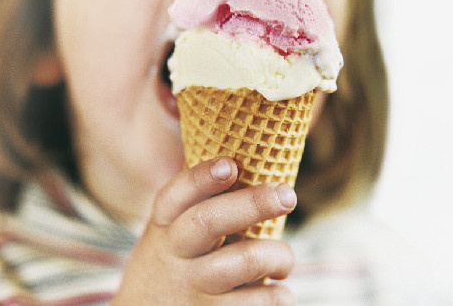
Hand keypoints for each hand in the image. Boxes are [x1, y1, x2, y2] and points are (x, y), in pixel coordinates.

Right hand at [112, 157, 295, 304]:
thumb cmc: (170, 267)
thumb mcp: (167, 237)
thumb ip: (195, 206)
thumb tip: (242, 161)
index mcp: (164, 227)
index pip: (176, 194)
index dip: (203, 178)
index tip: (230, 165)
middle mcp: (174, 256)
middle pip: (209, 220)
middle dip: (253, 203)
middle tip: (287, 195)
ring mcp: (192, 290)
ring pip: (245, 261)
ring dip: (278, 255)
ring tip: (283, 261)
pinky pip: (259, 303)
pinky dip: (279, 296)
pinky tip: (277, 292)